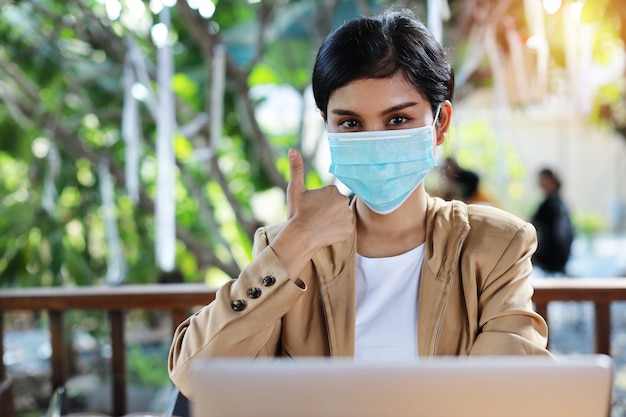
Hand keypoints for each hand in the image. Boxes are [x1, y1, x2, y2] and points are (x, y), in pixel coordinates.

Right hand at [271, 149, 352, 276]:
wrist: (299, 237)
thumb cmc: (296, 213)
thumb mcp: (295, 190)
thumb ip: (296, 169)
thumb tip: (292, 150)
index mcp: (332, 190)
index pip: (330, 196)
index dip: (320, 204)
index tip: (312, 209)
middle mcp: (343, 200)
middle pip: (337, 206)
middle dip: (329, 211)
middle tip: (316, 219)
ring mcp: (347, 216)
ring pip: (342, 217)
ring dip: (334, 221)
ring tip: (320, 226)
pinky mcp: (349, 230)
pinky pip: (345, 229)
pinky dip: (337, 231)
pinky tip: (326, 232)